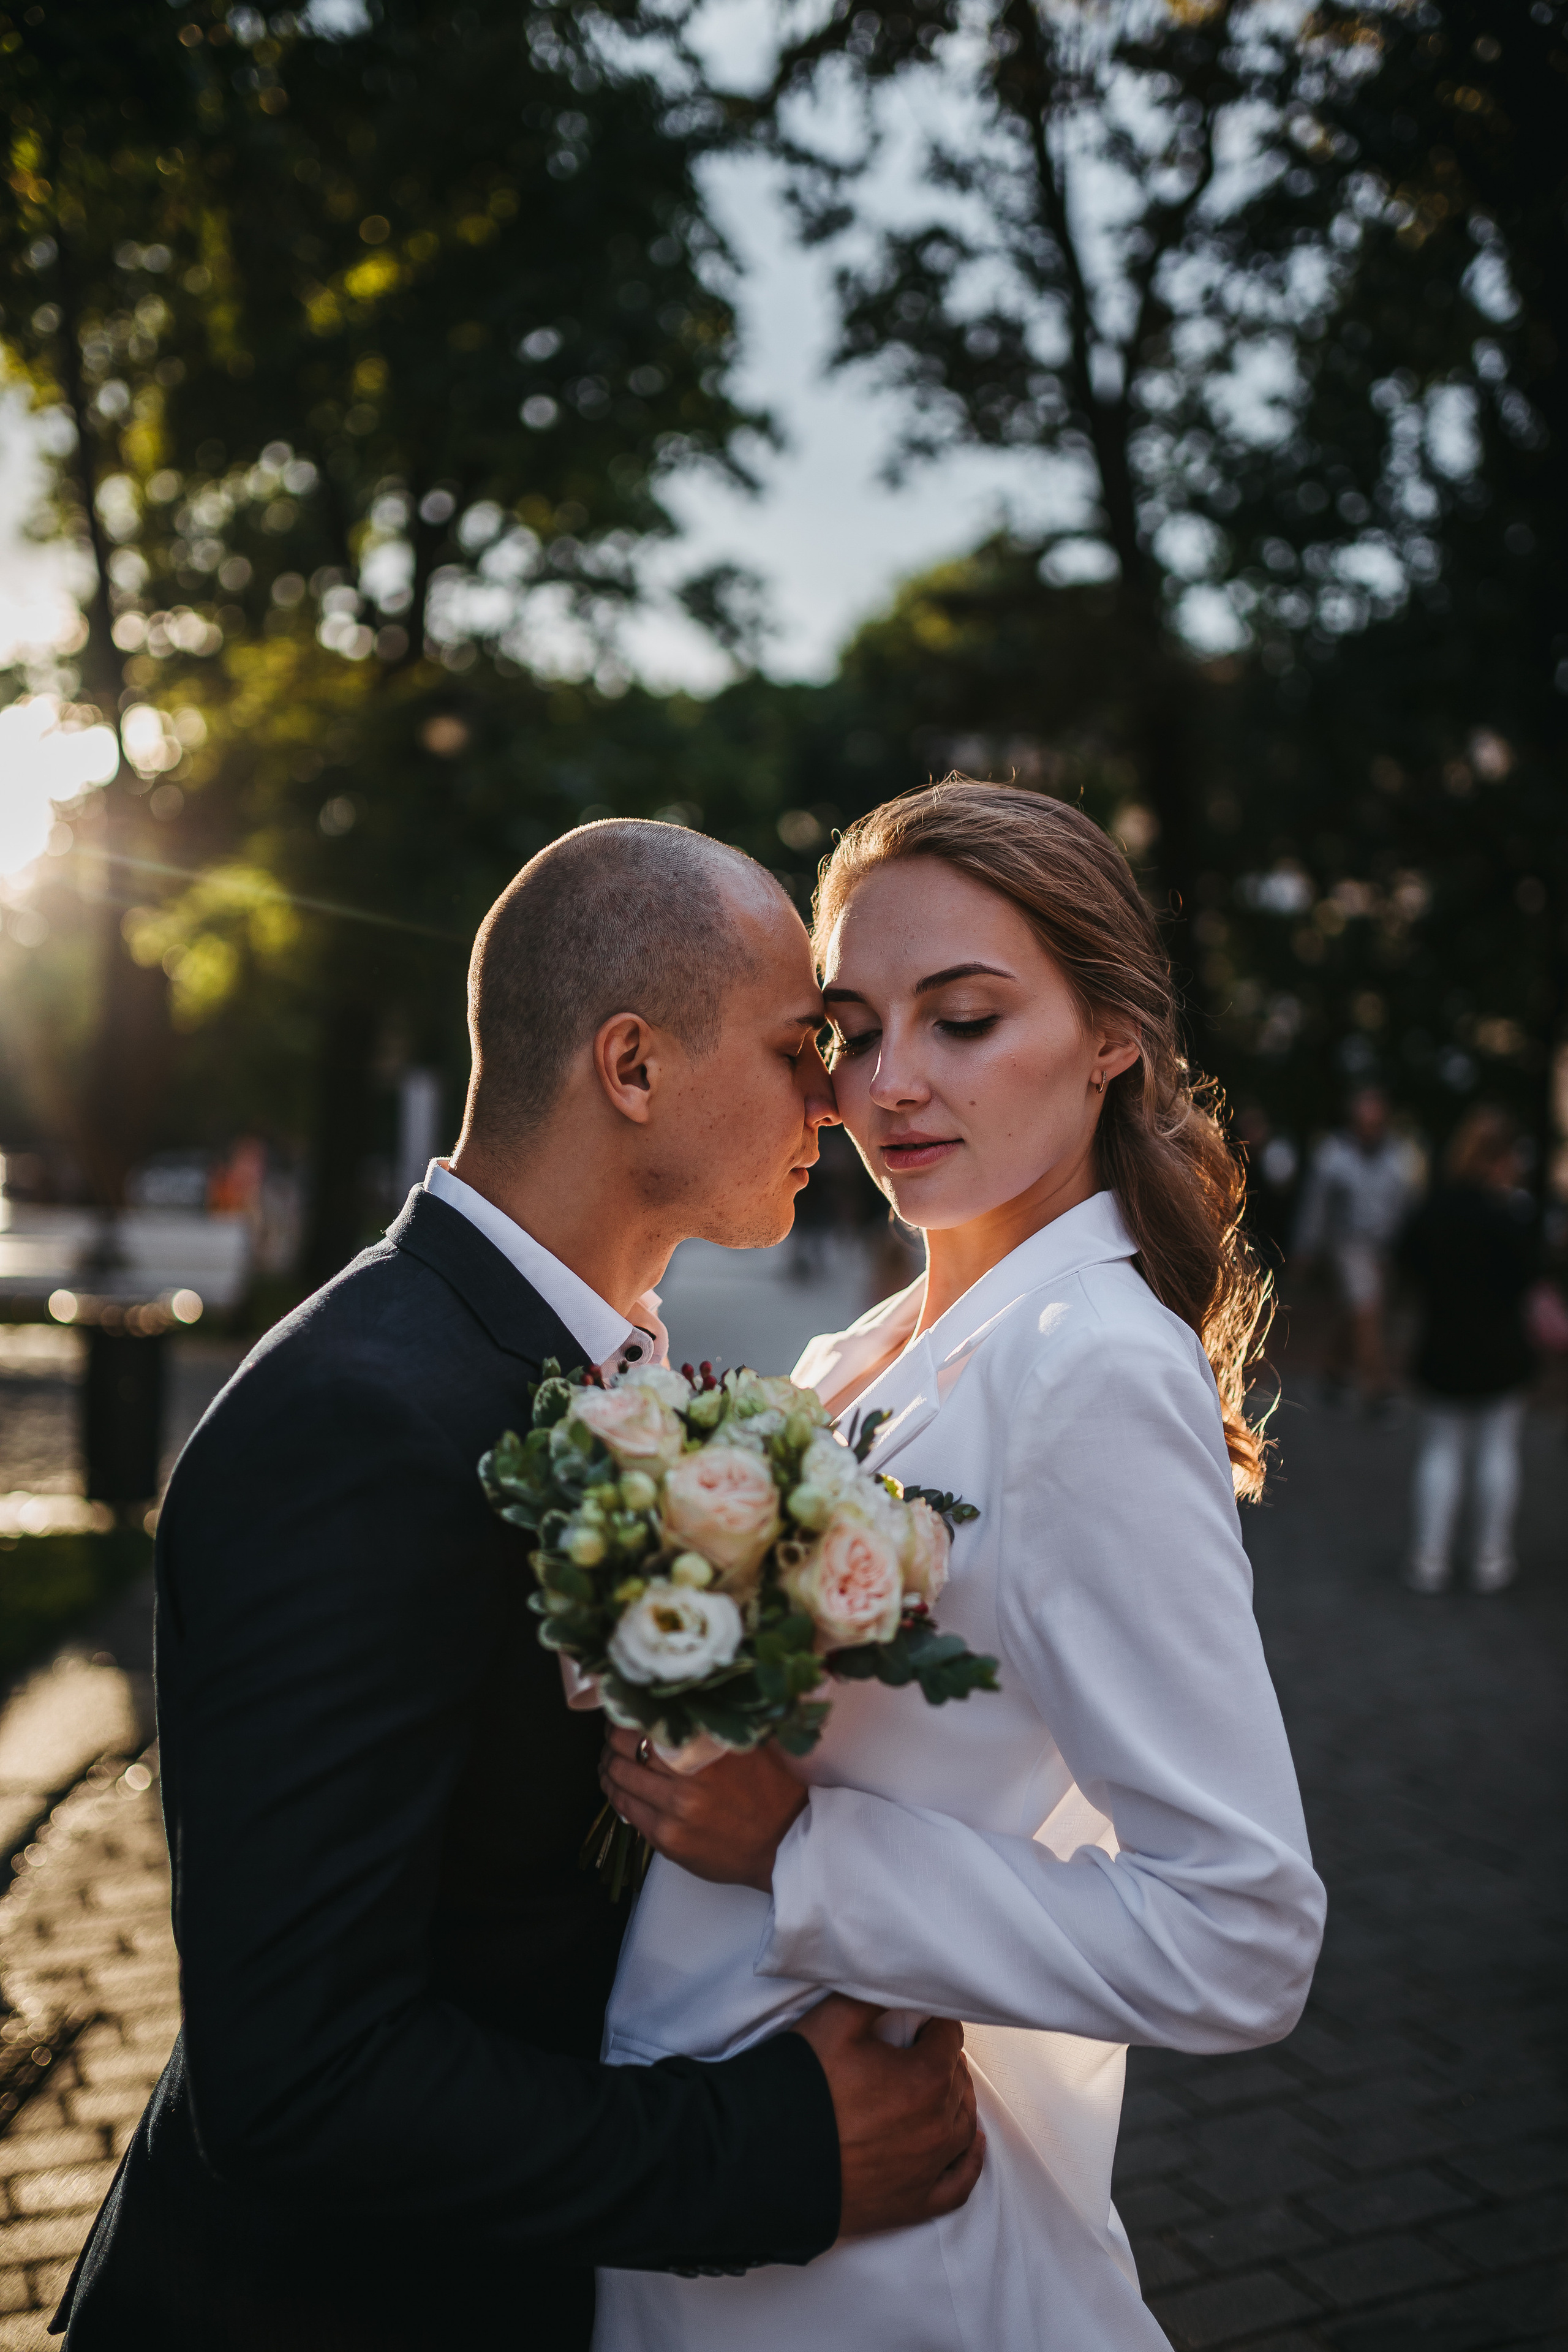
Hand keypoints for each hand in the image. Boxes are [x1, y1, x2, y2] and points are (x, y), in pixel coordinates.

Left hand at [598, 1727, 806, 1892]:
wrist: (786, 1846)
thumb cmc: (773, 1791)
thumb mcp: (753, 1744)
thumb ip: (718, 1724)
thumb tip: (684, 1696)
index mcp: (710, 1746)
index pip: (650, 1719)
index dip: (630, 1711)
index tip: (627, 1708)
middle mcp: (689, 1777)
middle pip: (626, 1744)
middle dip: (613, 1737)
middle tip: (614, 1734)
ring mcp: (675, 1810)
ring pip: (620, 1777)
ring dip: (609, 1764)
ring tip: (610, 1759)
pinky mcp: (667, 1838)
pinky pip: (626, 1809)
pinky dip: (615, 1792)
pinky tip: (616, 1785)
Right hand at [790, 1996, 983, 2237]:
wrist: (769, 2158)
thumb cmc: (804, 2086)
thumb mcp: (836, 2020)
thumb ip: (876, 1996)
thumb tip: (901, 1986)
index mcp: (926, 2078)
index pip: (949, 2037)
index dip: (933, 2023)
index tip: (917, 2021)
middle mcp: (937, 2126)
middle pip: (957, 2080)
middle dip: (942, 2059)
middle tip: (918, 2048)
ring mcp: (927, 2169)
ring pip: (963, 2127)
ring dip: (956, 2101)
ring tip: (941, 2086)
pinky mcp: (913, 2204)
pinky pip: (959, 2184)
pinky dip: (969, 2162)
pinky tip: (971, 2145)